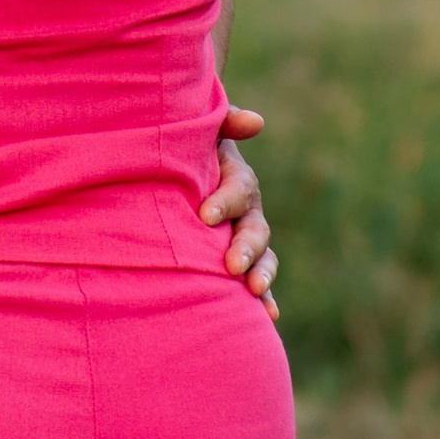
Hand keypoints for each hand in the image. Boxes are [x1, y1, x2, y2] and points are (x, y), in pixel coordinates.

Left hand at [204, 106, 277, 315]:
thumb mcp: (201, 130)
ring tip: (253, 290)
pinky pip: (256, 281)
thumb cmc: (183, 149)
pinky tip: (268, 317)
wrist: (170, 174)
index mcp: (236, 177)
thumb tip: (256, 121)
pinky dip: (265, 298)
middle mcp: (247, 210)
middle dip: (246, 247)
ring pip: (262, 257)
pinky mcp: (239, 262)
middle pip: (255, 229)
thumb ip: (225, 121)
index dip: (225, 201)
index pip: (238, 189)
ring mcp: (245, 238)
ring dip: (262, 274)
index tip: (204, 216)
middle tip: (232, 265)